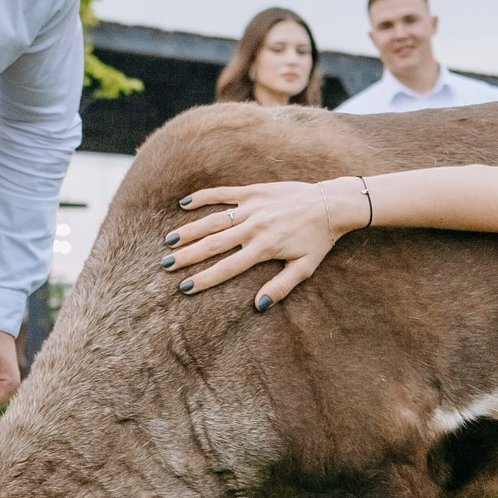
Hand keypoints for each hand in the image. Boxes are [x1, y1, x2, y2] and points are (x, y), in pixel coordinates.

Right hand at [163, 178, 368, 307]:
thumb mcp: (304, 267)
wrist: (331, 203)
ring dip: (190, 230)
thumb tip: (258, 307)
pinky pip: (224, 193)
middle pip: (214, 244)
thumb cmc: (319, 239)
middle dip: (188, 256)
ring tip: (170, 241)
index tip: (185, 287)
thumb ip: (281, 287)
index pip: (228, 267)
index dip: (205, 278)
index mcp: (264, 248)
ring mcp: (252, 207)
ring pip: (214, 220)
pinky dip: (203, 197)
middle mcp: (254, 227)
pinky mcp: (254, 191)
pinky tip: (184, 203)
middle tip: (166, 265)